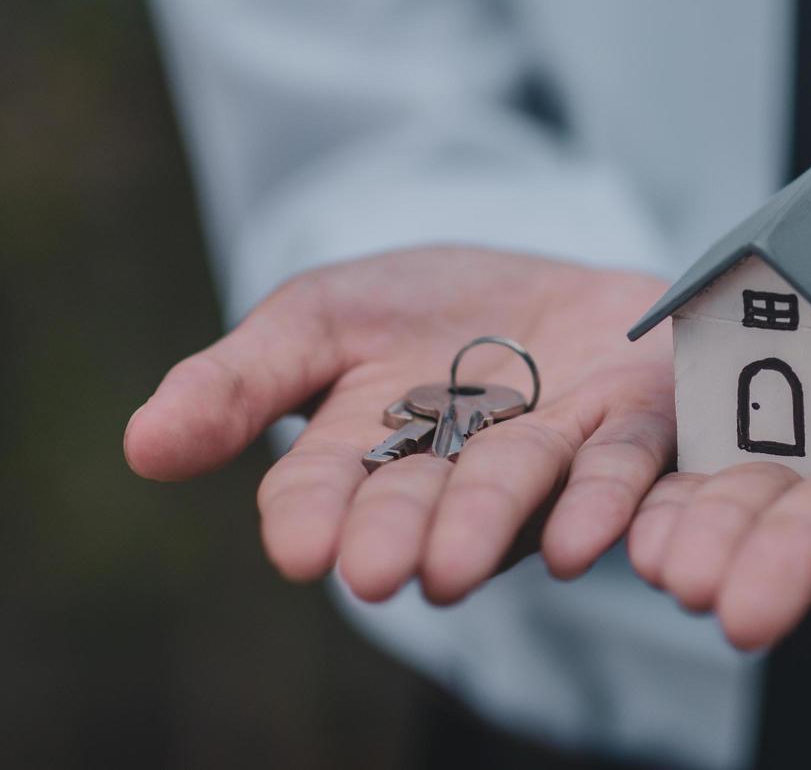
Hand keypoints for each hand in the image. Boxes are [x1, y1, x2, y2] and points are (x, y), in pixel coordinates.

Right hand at [124, 246, 675, 603]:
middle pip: (420, 507)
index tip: (302, 546)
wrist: (533, 283)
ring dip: (485, 528)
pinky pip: (616, 470)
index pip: (324, 493)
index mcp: (367, 459)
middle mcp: (455, 479)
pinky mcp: (623, 429)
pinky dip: (598, 505)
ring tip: (454, 565)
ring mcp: (545, 457)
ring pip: (514, 493)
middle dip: (396, 534)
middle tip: (374, 570)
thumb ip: (240, 382)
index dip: (313, 519)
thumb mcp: (317, 319)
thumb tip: (144, 445)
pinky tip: (582, 542)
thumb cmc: (413, 311)